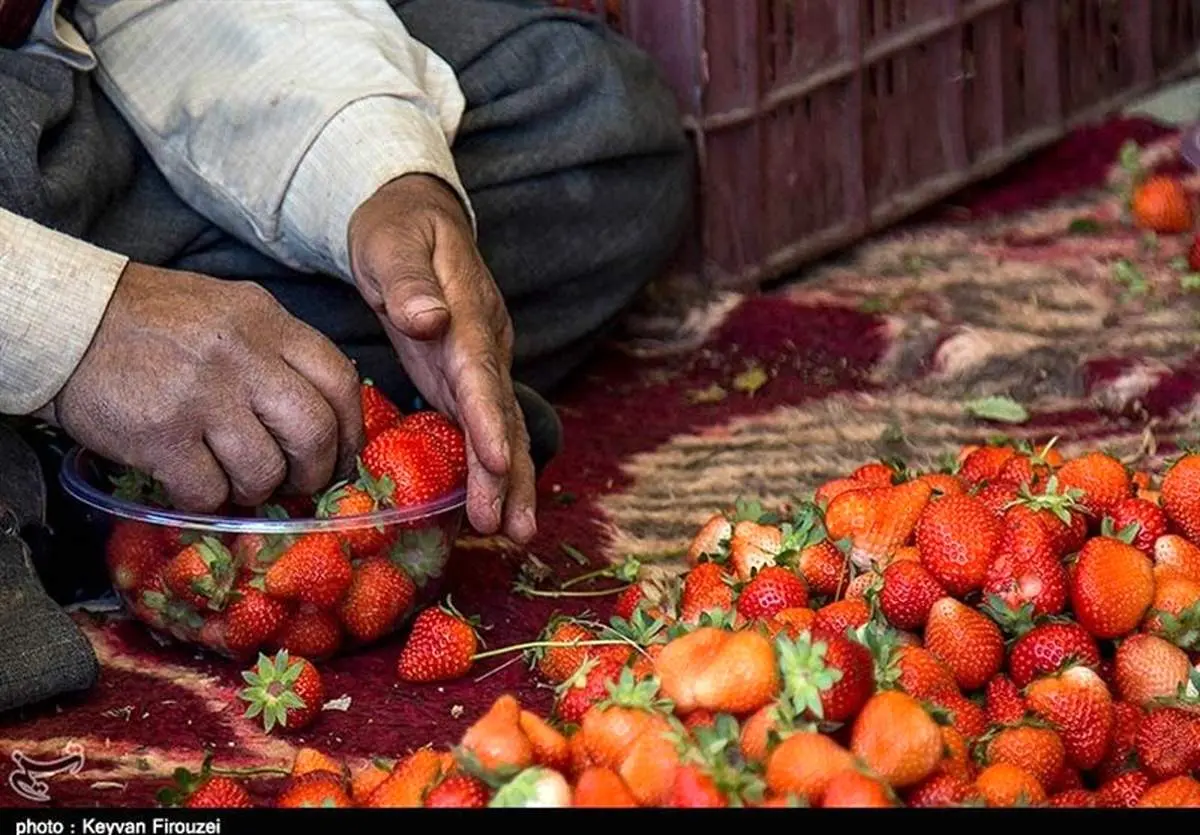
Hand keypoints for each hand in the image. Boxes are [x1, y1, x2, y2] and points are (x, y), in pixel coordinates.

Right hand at [53, 263, 363, 510]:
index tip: (344, 455)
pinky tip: (193, 484)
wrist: (68, 321)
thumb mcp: (229, 312)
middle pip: (314, 432)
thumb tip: (323, 412)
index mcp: (267, 321)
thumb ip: (276, 350)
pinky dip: (207, 500)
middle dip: (315, 471)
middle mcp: (243, 356)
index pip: (339, 380)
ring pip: (265, 469)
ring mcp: (203, 396)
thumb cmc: (153, 321)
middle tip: (298, 483)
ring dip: (257, 489)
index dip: (350, 429)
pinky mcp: (162, 434)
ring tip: (238, 481)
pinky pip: (208, 491)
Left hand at [347, 174, 535, 544]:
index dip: (489, 419)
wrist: (416, 220)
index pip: (480, 371)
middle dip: (508, 472)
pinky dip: (493, 471)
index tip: (497, 460)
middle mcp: (485, 346)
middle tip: (509, 526)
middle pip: (503, 414)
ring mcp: (480, 366)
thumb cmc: (398, 230)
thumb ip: (409, 279)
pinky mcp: (466, 381)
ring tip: (515, 533)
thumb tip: (429, 318)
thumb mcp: (392, 241)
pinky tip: (492, 510)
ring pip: (503, 430)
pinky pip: (485, 431)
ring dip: (510, 483)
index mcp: (469, 313)